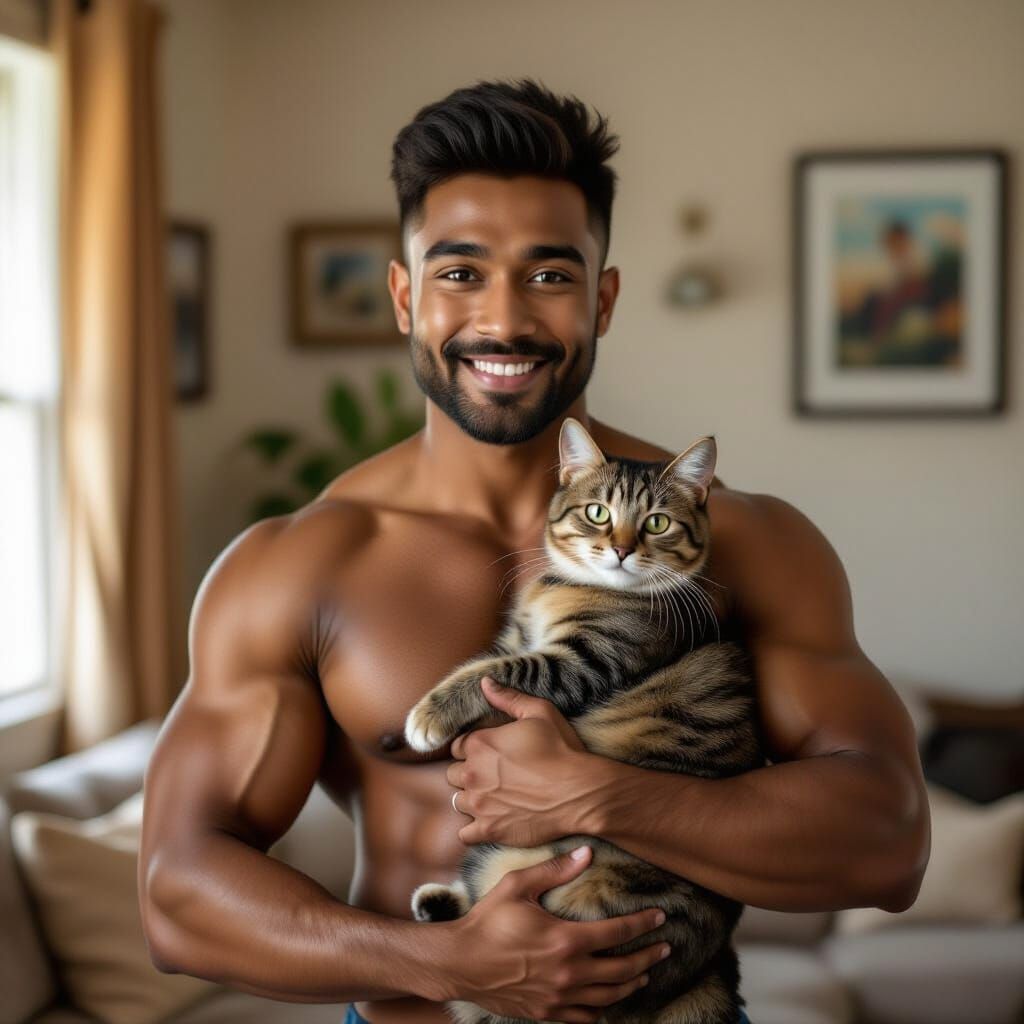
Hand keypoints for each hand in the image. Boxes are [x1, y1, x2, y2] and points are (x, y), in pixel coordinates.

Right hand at [438, 845, 669, 1022]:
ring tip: (644, 974)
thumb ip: (554, 870)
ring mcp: (559, 997)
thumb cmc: (488, 921)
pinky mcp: (547, 1013)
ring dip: (632, 984)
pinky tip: (609, 999)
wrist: (460, 963)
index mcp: (566, 939)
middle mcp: (569, 973)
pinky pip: (586, 1017)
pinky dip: (603, 1009)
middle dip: (648, 957)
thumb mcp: (518, 885)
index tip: (660, 917)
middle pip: (623, 969)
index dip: (643, 924)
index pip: (619, 932)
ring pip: (609, 997)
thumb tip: (586, 853)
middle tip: (664, 948)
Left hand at [448, 678, 600, 846]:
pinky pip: (465, 834)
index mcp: (479, 744)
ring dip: (472, 799)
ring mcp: (479, 805)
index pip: (457, 746)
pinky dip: (474, 829)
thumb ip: (508, 697)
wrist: (580, 792)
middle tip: (493, 776)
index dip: (472, 749)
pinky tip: (492, 821)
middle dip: (470, 774)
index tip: (489, 754)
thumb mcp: (539, 712)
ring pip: (459, 802)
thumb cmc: (562, 749)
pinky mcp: (490, 830)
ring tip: (494, 799)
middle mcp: (472, 774)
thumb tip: (485, 682)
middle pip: (454, 774)